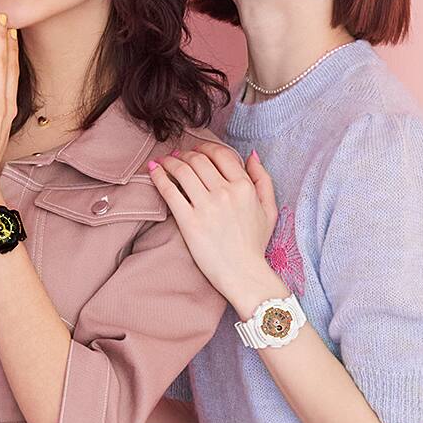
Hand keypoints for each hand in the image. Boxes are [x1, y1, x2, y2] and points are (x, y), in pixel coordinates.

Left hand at [147, 142, 281, 312]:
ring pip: (183, 170)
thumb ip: (263, 179)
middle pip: (199, 160)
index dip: (206, 148)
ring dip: (170, 161)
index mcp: (244, 187)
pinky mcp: (189, 222)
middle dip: (186, 154)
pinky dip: (159, 176)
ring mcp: (207, 206)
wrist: (244, 275)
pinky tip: (153, 169)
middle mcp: (225, 192)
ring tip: (163, 162)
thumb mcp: (269, 210)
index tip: (197, 151)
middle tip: (177, 156)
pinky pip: (170, 190)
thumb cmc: (254, 246)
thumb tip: (251, 155)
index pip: (221, 154)